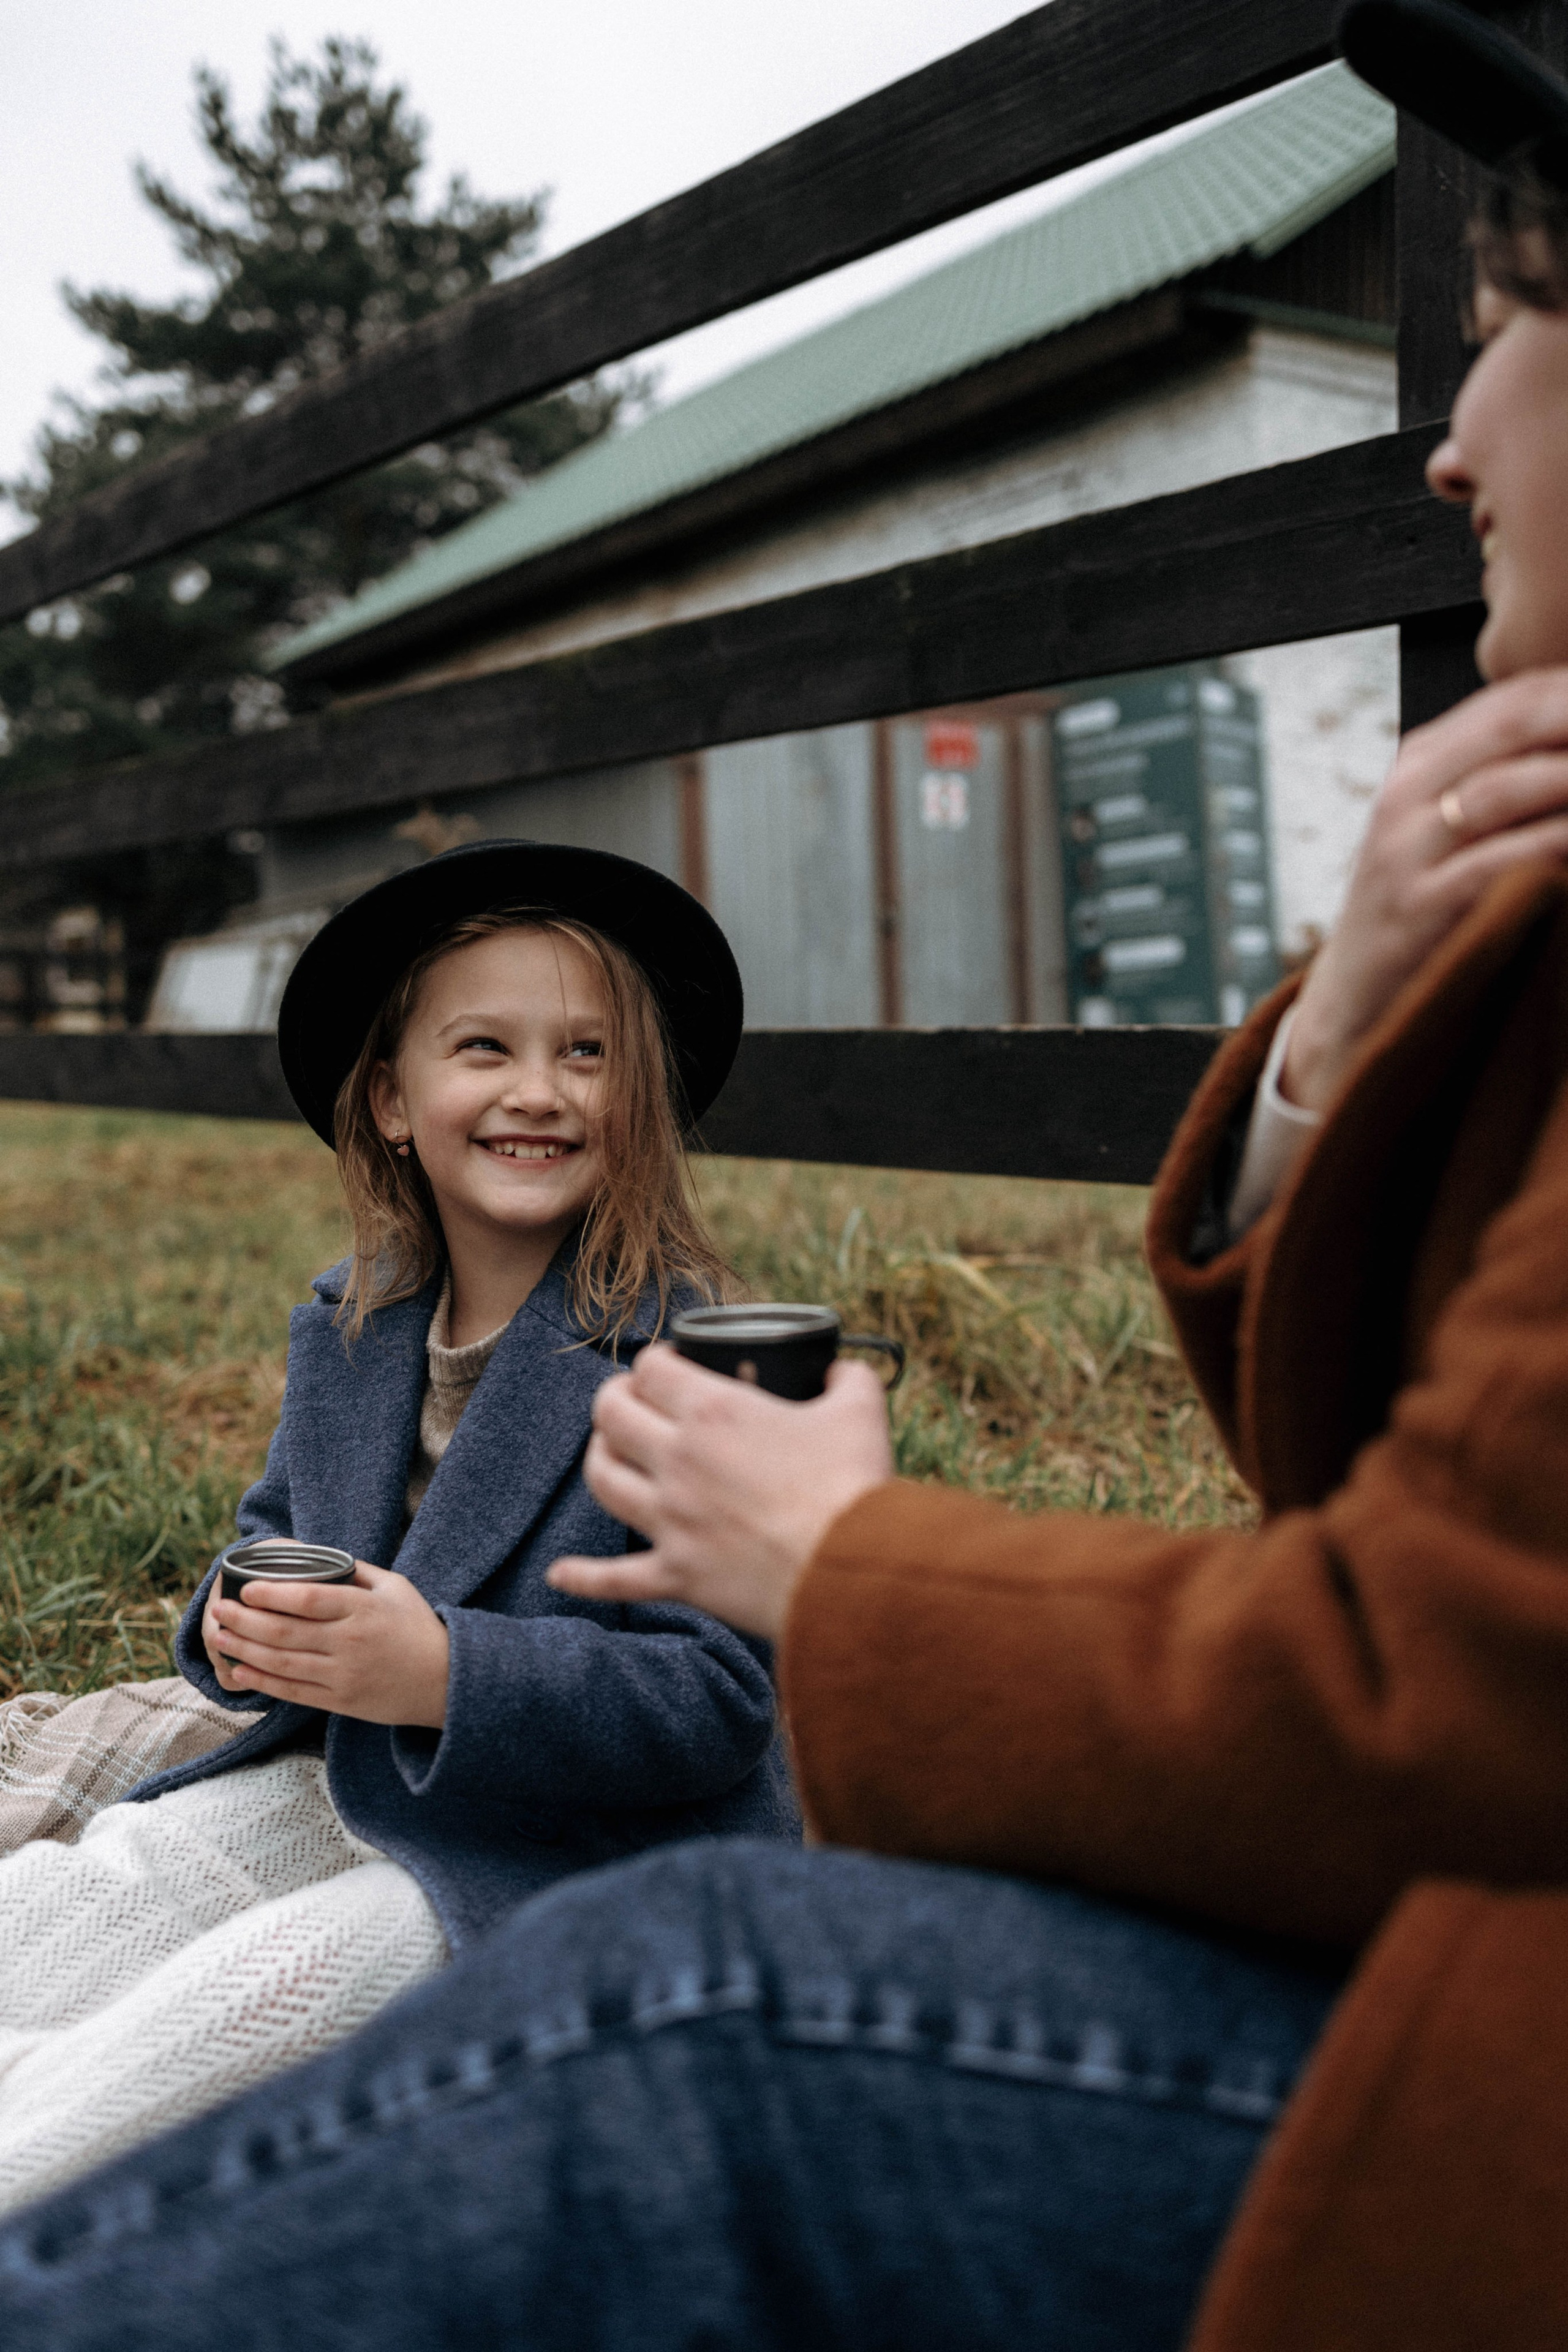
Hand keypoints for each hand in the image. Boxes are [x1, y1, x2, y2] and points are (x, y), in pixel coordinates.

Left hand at [203, 1564, 450, 1727]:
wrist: (445, 1681)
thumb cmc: (420, 1628)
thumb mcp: (396, 1587)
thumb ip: (357, 1573)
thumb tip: (317, 1560)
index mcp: (363, 1610)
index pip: (307, 1599)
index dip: (271, 1594)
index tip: (246, 1588)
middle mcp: (349, 1643)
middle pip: (285, 1632)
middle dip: (245, 1620)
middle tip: (220, 1609)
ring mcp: (343, 1675)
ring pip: (282, 1663)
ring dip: (245, 1649)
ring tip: (220, 1637)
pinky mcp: (340, 1701)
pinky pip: (292, 1691)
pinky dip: (262, 1681)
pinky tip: (241, 1669)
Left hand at [546, 1343, 894, 1640]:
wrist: (854, 1575)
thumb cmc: (854, 1487)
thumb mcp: (860, 1409)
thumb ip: (846, 1376)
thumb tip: (838, 1370)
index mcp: (714, 1411)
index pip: (651, 1368)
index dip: (655, 1361)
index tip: (670, 1367)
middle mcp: (679, 1460)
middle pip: (610, 1416)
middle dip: (614, 1401)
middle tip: (633, 1403)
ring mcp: (671, 1521)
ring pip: (602, 1480)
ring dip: (599, 1461)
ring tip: (610, 1455)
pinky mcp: (678, 1575)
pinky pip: (615, 1579)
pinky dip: (582, 1576)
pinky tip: (559, 1573)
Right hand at [1284, 668, 1567, 1111]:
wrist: (1354, 1005)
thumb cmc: (1419, 913)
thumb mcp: (1443, 830)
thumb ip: (1502, 780)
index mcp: (1417, 764)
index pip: (1514, 696)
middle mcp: (1406, 796)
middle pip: (1516, 724)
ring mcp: (1407, 852)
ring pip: (1513, 787)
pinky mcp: (1422, 909)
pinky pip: (1506, 861)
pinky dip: (1561, 846)